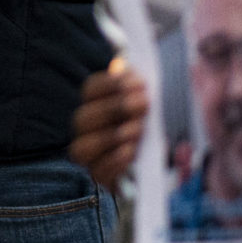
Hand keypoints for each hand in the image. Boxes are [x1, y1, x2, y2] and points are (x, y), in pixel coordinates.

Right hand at [70, 59, 148, 191]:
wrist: (158, 160)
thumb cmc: (149, 122)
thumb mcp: (146, 100)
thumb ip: (134, 83)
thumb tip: (121, 66)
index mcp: (94, 104)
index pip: (90, 90)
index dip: (111, 84)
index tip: (137, 83)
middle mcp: (85, 129)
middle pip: (84, 117)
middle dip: (114, 110)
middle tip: (143, 104)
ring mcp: (89, 155)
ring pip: (83, 148)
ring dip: (111, 137)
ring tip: (137, 130)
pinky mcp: (100, 177)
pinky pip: (98, 172)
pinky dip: (115, 161)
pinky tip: (131, 151)